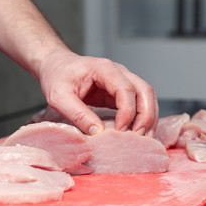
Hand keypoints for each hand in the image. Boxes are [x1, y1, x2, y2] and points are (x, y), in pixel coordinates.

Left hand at [37, 50, 158, 135]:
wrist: (56, 66)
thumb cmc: (56, 76)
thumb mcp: (59, 96)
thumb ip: (77, 113)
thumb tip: (97, 132)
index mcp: (104, 69)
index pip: (126, 88)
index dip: (127, 111)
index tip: (120, 130)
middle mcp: (118, 72)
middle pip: (144, 91)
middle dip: (146, 115)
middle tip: (140, 137)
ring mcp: (121, 81)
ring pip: (146, 97)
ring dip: (149, 117)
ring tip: (144, 138)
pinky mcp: (119, 93)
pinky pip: (138, 104)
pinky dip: (142, 118)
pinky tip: (139, 133)